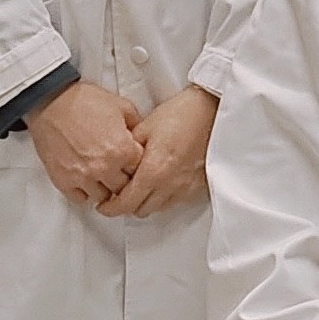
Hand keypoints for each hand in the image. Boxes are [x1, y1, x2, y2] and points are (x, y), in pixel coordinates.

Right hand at [27, 81, 142, 204]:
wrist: (51, 102)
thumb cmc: (84, 101)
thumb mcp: (121, 106)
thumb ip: (136, 125)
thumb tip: (141, 138)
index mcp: (123, 150)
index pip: (141, 171)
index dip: (138, 165)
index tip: (133, 162)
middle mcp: (105, 168)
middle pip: (124, 188)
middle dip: (124, 179)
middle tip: (119, 171)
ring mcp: (83, 177)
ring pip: (103, 197)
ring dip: (105, 188)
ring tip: (102, 176)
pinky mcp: (63, 181)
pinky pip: (80, 199)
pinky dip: (84, 192)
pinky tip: (85, 180)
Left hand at [97, 85, 217, 217]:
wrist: (213, 109)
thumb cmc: (182, 113)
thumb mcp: (145, 126)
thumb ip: (128, 150)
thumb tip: (116, 162)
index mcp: (153, 171)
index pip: (126, 203)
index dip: (110, 208)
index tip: (104, 205)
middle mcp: (170, 184)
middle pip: (140, 210)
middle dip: (127, 205)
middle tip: (120, 194)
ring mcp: (186, 187)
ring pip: (159, 208)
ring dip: (147, 202)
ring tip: (142, 188)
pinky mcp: (199, 185)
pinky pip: (176, 201)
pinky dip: (164, 197)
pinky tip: (162, 183)